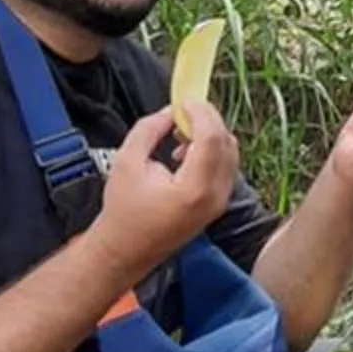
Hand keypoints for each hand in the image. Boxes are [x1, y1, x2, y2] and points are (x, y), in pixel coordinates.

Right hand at [89, 102, 241, 289]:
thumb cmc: (123, 213)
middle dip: (207, 120)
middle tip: (183, 111)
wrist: (124, 251)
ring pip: (230, 154)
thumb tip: (170, 112)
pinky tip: (186, 152)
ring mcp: (218, 203)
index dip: (201, 112)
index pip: (212, 138)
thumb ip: (149, 129)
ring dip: (210, 135)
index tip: (185, 101)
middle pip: (226, 143)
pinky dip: (211, 151)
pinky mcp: (216, 205)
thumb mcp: (126, 161)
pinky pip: (225, 167)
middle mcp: (213, 198)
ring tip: (180, 134)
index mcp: (194, 189)